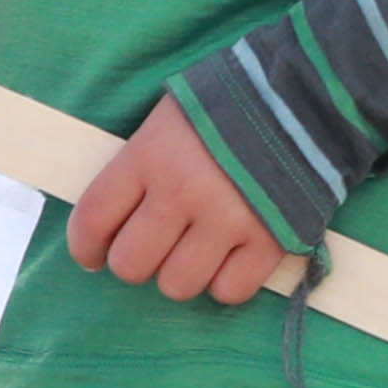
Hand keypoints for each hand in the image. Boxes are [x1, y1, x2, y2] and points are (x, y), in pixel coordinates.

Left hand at [68, 96, 289, 304]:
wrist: (304, 96)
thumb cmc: (225, 107)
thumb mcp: (166, 121)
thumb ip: (138, 168)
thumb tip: (109, 223)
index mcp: (149, 155)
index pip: (94, 218)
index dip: (84, 246)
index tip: (91, 255)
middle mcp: (183, 190)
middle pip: (131, 264)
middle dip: (134, 262)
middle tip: (151, 249)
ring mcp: (228, 218)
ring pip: (177, 285)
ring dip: (180, 274)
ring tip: (194, 249)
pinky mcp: (271, 240)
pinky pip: (230, 292)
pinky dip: (226, 283)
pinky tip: (229, 257)